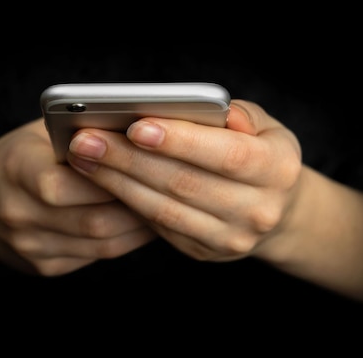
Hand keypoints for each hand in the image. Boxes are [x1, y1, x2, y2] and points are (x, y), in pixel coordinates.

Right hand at [0, 118, 155, 275]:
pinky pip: (97, 256)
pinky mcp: (45, 266)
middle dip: (139, 205)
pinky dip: (125, 240)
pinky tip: (143, 223)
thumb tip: (139, 132)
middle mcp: (20, 214)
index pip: (68, 182)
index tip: (151, 164)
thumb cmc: (15, 160)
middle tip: (172, 190)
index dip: (114, 175)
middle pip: (94, 219)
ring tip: (167, 206)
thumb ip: (79, 133)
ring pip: (103, 243)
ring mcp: (31, 246)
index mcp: (16, 170)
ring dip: (140, 227)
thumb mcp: (36, 134)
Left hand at [65, 100, 301, 261]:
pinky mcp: (204, 252)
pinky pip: (158, 226)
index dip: (181, 141)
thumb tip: (215, 110)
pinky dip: (126, 201)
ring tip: (83, 157)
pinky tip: (101, 179)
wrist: (276, 211)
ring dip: (117, 183)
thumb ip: (240, 115)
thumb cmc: (261, 154)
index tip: (137, 125)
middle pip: (185, 184)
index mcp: (278, 169)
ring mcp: (229, 238)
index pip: (228, 155)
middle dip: (130, 160)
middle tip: (87, 139)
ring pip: (163, 210)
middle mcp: (258, 210)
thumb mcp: (265, 126)